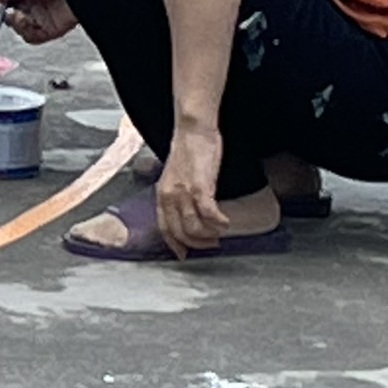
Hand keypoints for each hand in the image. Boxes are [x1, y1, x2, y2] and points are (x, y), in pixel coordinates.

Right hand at [0, 0, 74, 43]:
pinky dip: (26, 32)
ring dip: (16, 25)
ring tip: (19, 16)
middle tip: (8, 12)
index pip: (11, 4)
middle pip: (13, 20)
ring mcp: (43, 21)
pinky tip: (26, 22)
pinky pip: (33, 38)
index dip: (2, 6)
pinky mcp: (51, 32)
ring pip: (21, 30)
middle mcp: (35, 9)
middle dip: (7, 18)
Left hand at [154, 131, 230, 257]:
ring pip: (194, 227)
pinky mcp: (199, 187)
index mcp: (161, 194)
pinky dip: (219, 222)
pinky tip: (226, 222)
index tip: (184, 255)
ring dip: (210, 235)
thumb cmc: (188, 152)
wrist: (193, 131)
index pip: (164, 228)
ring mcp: (183, 192)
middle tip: (212, 245)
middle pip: (180, 232)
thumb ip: (176, 195)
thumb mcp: (175, 177)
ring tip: (220, 233)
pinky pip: (209, 214)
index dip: (175, 244)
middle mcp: (169, 196)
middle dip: (197, 244)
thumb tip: (185, 212)